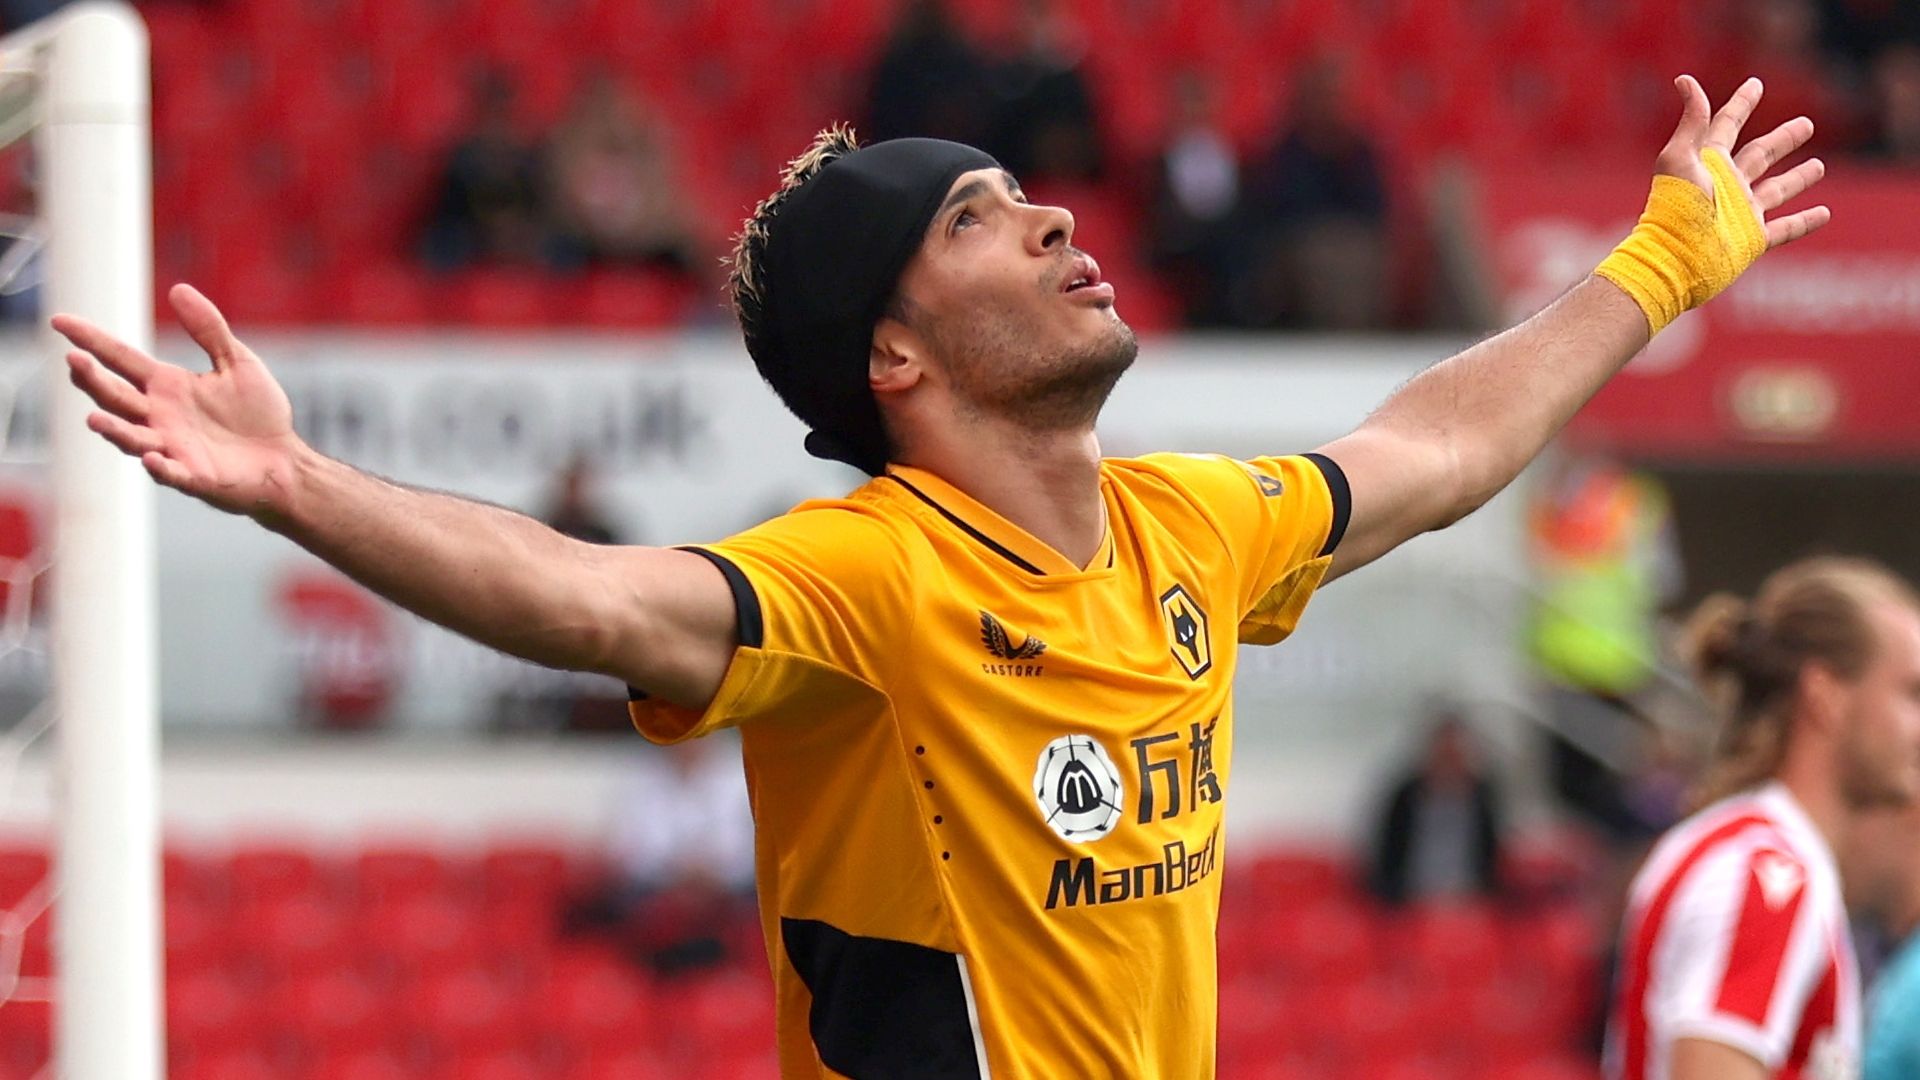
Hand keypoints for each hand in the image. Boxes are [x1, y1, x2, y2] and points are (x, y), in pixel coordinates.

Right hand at [54, 283, 304, 517]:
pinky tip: (153, 458)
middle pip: (114, 396)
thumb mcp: (237, 362)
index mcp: (166, 385)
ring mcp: (172, 447)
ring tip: (94, 418)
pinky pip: (171, 473)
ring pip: (131, 437)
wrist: (284, 460)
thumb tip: (178, 288)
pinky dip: (160, 467)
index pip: (119, 358)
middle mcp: (159, 416)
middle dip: (92, 380)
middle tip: (74, 360)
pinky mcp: (194, 476)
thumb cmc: (259, 414)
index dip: (90, 340)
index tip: (59, 321)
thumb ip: (209, 329)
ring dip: (113, 429)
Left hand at [1657, 74, 1829, 248]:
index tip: (1755, 84)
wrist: (1674, 259)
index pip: (1727, 126)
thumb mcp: (1680, 158)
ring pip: (1776, 189)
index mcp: (1708, 163)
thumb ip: (1691, 121)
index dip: (1740, 104)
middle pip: (1760, 155)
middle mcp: (1727, 185)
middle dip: (1782, 140)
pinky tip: (1825, 213)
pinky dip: (1804, 221)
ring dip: (1797, 178)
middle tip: (1806, 124)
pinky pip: (1785, 228)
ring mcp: (1741, 212)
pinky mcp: (1752, 238)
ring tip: (1818, 166)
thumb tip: (1685, 79)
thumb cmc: (1675, 208)